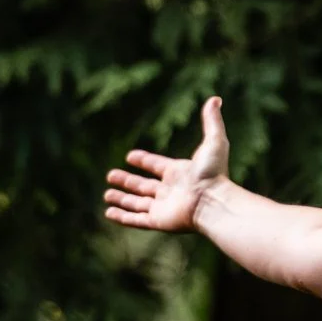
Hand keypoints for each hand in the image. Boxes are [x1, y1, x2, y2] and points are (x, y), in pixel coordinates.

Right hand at [104, 95, 230, 232]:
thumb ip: (212, 121)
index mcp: (180, 173)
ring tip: (106, 194)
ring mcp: (164, 208)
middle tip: (110, 175)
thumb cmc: (214, 173)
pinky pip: (136, 220)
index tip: (130, 156)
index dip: (144, 161)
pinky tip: (108, 212)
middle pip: (144, 186)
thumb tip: (215, 99)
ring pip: (138, 203)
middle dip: (127, 181)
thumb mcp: (214, 141)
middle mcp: (171, 191)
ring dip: (122, 199)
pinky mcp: (158, 222)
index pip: (157, 166)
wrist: (214, 202)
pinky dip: (122, 216)